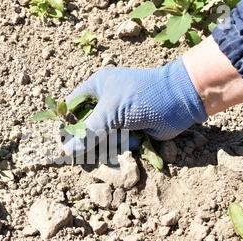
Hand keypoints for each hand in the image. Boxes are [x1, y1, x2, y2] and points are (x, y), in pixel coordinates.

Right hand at [63, 58, 207, 154]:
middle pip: (85, 127)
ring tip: (123, 137)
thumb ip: (88, 132)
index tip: (62, 142)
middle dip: (88, 139)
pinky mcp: (130, 131)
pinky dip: (123, 146)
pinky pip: (117, 144)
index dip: (65, 124)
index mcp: (96, 88)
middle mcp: (105, 102)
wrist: (180, 101)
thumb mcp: (110, 111)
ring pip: (101, 139)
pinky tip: (133, 140)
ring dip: (109, 143)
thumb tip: (67, 151)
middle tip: (88, 149)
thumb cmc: (142, 97)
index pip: (70, 107)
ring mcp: (118, 117)